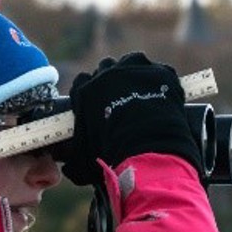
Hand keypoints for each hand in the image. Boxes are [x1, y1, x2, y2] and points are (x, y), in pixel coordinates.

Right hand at [62, 52, 200, 184]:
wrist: (148, 148)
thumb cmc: (111, 155)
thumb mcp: (82, 161)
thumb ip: (73, 159)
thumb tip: (68, 168)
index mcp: (85, 91)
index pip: (82, 82)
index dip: (90, 92)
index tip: (97, 102)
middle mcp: (107, 74)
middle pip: (106, 68)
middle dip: (111, 80)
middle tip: (120, 99)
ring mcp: (135, 69)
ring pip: (132, 63)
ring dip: (134, 73)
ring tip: (142, 92)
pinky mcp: (159, 72)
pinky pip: (158, 71)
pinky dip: (160, 81)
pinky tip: (162, 96)